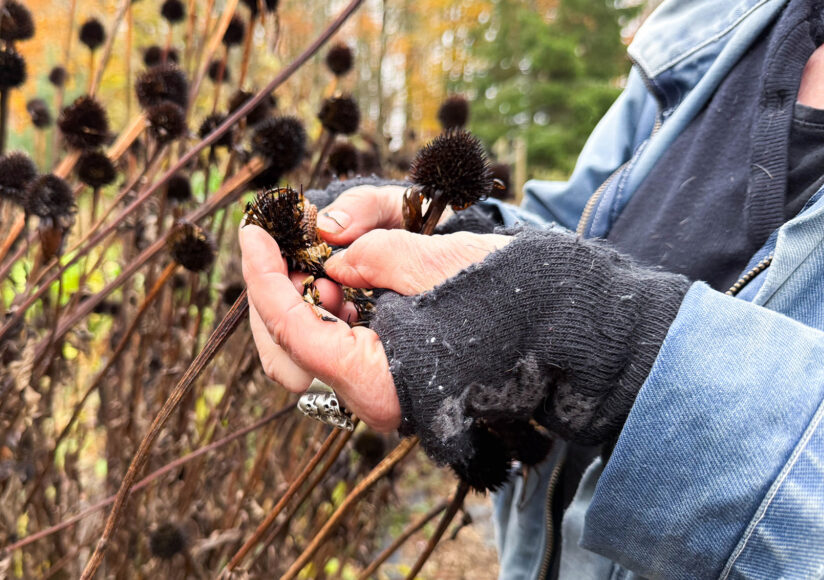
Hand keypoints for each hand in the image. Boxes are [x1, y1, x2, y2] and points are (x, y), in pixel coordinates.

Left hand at [241, 214, 510, 431]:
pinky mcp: (392, 378)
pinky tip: (343, 280)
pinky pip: (337, 349)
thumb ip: (375, 257)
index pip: (292, 330)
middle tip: (279, 245)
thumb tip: (334, 261)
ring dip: (301, 301)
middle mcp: (373, 398)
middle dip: (273, 295)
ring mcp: (382, 392)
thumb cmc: (517, 300)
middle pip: (285, 355)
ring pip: (307, 353)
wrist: (571, 334)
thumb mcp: (440, 264)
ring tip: (319, 259)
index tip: (253, 232)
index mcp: (379, 382)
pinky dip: (329, 311)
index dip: (263, 277)